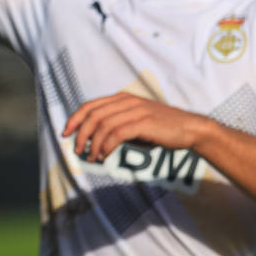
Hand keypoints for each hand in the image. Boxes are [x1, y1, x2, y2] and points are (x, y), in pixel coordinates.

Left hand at [62, 92, 208, 162]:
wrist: (190, 129)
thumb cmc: (161, 128)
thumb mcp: (135, 122)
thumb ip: (116, 125)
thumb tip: (93, 139)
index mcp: (122, 98)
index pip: (90, 105)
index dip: (74, 119)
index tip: (65, 133)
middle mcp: (126, 101)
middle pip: (93, 115)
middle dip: (80, 134)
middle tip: (77, 150)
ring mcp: (136, 110)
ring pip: (103, 125)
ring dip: (93, 144)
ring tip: (92, 157)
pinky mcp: (144, 122)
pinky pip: (117, 134)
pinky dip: (106, 146)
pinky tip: (104, 155)